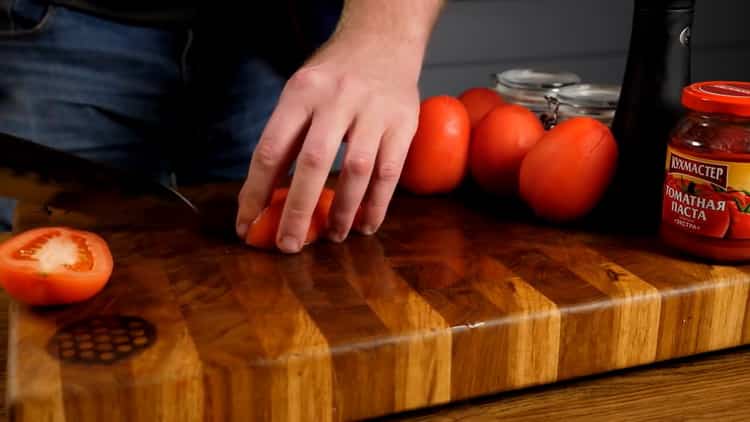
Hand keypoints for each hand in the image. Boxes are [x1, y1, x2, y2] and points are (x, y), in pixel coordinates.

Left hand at [235, 1, 441, 252]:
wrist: (383, 40)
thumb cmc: (333, 75)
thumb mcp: (300, 92)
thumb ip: (286, 137)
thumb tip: (267, 196)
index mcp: (301, 92)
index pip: (271, 148)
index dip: (256, 192)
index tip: (247, 224)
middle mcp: (336, 99)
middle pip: (313, 163)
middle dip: (297, 210)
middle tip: (288, 245)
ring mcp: (373, 110)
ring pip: (357, 170)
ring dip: (342, 211)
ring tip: (331, 236)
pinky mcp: (403, 123)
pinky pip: (390, 173)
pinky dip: (376, 204)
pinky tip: (365, 224)